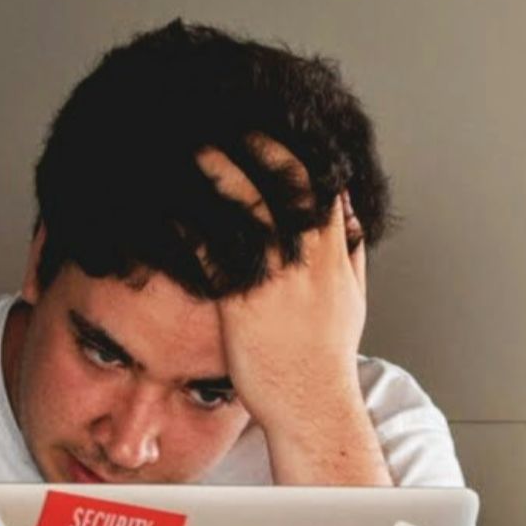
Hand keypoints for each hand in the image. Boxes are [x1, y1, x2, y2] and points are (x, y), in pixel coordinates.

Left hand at [195, 134, 367, 435]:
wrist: (313, 406)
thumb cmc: (326, 360)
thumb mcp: (352, 300)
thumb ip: (350, 254)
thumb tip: (351, 219)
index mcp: (334, 255)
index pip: (322, 184)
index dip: (298, 149)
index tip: (276, 125)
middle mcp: (308, 260)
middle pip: (288, 183)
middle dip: (260, 145)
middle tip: (230, 118)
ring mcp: (276, 280)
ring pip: (251, 207)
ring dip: (221, 171)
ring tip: (195, 145)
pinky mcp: (244, 303)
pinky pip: (218, 251)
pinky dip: (196, 224)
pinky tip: (174, 204)